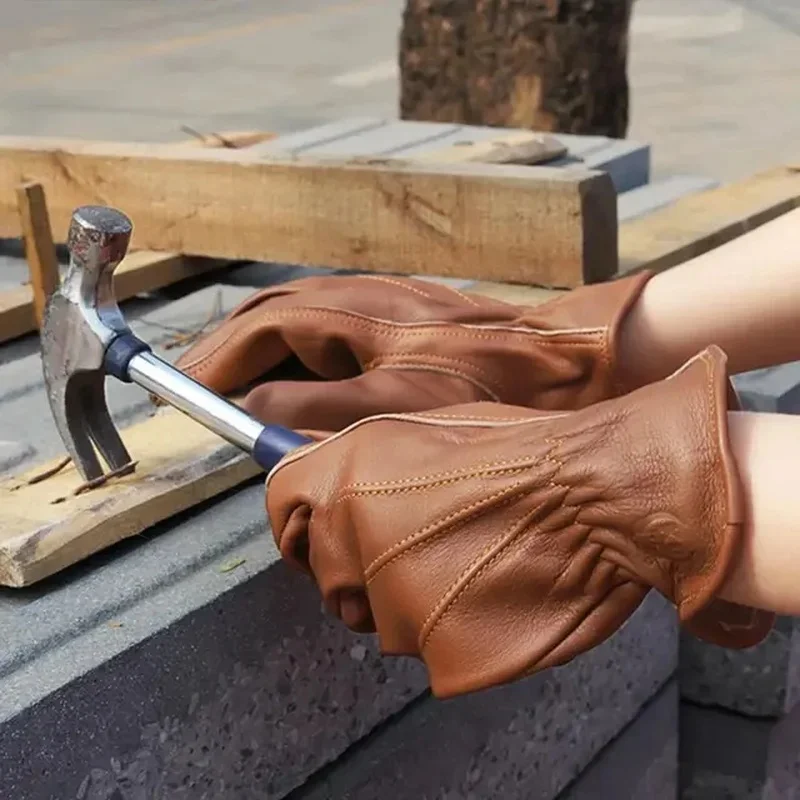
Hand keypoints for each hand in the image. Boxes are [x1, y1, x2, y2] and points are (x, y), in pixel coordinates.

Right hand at [175, 272, 651, 431]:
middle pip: (271, 314)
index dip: (216, 360)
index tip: (184, 391)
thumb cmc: (487, 383)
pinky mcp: (405, 317)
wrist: (565, 359)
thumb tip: (252, 407)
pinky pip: (332, 329)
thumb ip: (314, 408)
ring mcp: (384, 302)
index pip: (260, 327)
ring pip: (300, 318)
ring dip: (260, 349)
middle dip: (228, 348)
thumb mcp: (394, 406)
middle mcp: (360, 296)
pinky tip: (301, 380)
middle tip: (197, 387)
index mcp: (350, 311)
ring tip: (235, 386)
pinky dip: (299, 354)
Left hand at [265, 346, 772, 697]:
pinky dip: (452, 629)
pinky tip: (490, 592)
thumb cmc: (526, 449)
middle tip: (424, 543)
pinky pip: (426, 648)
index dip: (302, 522)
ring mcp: (392, 600)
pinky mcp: (435, 650)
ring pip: (377, 616)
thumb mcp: (427, 426)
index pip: (280, 510)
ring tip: (469, 562)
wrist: (597, 493)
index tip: (318, 530)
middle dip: (363, 564)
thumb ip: (356, 457)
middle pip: (327, 572)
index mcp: (345, 472)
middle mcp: (353, 535)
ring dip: (412, 599)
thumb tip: (310, 465)